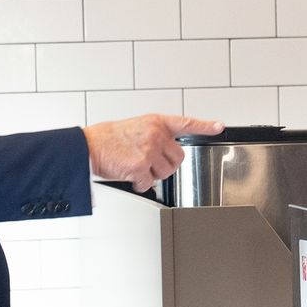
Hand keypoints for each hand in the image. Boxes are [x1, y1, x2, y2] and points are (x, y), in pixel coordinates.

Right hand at [83, 115, 223, 190]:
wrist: (88, 146)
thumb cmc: (108, 138)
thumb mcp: (135, 127)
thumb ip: (153, 135)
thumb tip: (164, 150)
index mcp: (156, 122)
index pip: (186, 123)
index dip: (205, 126)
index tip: (219, 127)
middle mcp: (156, 134)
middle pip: (179, 158)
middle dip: (166, 165)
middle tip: (150, 164)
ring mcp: (149, 150)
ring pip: (166, 173)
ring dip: (153, 175)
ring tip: (136, 166)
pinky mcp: (141, 166)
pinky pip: (149, 183)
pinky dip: (140, 184)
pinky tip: (129, 175)